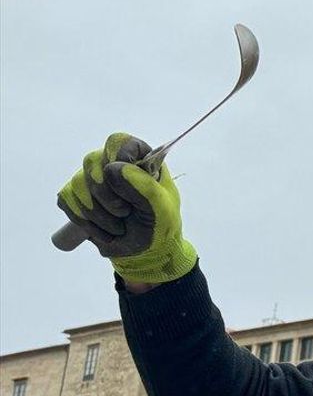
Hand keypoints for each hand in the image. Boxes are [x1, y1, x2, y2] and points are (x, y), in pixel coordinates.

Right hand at [57, 132, 195, 284]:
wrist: (144, 253)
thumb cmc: (159, 227)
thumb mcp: (162, 210)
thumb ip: (144, 187)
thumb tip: (113, 168)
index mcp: (139, 160)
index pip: (119, 142)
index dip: (119, 159)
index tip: (129, 185)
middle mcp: (112, 164)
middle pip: (93, 162)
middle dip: (108, 196)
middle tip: (126, 213)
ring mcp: (90, 179)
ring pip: (77, 185)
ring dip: (98, 214)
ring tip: (118, 227)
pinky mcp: (74, 197)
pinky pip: (66, 200)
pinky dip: (85, 221)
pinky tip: (103, 230)